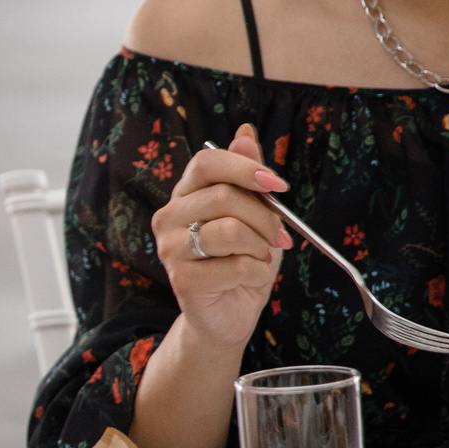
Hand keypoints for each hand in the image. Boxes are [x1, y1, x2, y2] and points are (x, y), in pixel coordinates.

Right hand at [152, 122, 290, 349]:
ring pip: (230, 231)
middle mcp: (169, 218)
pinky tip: (251, 277)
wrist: (228, 314)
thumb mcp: (253, 214)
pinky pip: (235, 265)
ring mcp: (170, 249)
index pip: (205, 162)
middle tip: (279, 236)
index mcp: (185, 195)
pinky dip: (257, 271)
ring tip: (261, 257)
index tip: (277, 183)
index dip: (244, 168)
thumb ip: (248, 177)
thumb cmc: (240, 261)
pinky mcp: (182, 280)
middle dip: (264, 217)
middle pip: (223, 197)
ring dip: (261, 246)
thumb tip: (245, 133)